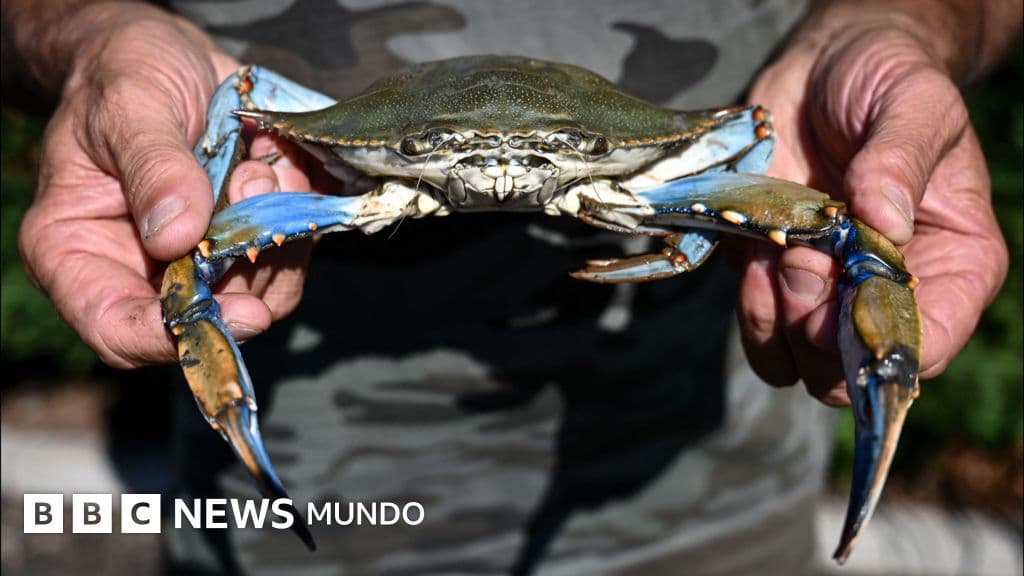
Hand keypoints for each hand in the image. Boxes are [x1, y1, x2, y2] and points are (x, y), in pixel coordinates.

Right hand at [16, 3, 312, 367]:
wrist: (166, 53)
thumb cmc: (123, 73)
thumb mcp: (128, 105)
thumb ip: (153, 168)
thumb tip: (177, 236)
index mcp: (77, 250)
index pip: (116, 328)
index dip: (175, 336)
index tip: (239, 313)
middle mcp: (139, 268)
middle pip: (203, 319)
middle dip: (246, 268)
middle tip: (254, 190)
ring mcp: (199, 258)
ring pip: (258, 291)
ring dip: (276, 233)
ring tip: (257, 164)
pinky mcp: (246, 239)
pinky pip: (288, 255)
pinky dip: (298, 216)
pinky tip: (279, 165)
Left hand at [740, 21, 1008, 404]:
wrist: (822, 67)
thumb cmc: (886, 81)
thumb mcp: (914, 102)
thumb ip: (902, 159)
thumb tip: (883, 220)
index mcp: (953, 264)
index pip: (928, 344)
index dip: (881, 344)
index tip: (845, 303)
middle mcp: (888, 291)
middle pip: (851, 369)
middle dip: (819, 332)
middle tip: (803, 266)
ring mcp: (826, 290)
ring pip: (796, 364)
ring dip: (776, 322)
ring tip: (778, 257)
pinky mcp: (772, 277)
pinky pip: (756, 326)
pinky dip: (747, 302)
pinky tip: (754, 251)